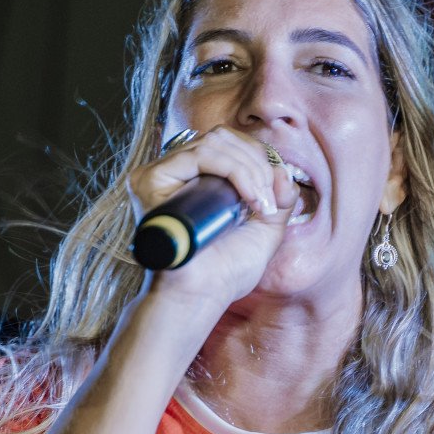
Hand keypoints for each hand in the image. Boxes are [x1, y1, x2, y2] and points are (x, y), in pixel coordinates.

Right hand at [126, 126, 299, 309]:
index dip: (259, 158)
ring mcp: (159, 173)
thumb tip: (283, 170)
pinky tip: (248, 200)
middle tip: (270, 200)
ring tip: (261, 204)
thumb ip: (279, 198)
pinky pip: (200, 155)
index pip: (229, 143)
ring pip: (215, 143)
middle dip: (258, 163)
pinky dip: (235, 170)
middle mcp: (175, 172)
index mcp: (195, 178)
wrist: (200, 297)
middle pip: (223, 137)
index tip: (277, 193)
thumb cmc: (225, 272)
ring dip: (250, 169)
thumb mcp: (265, 229)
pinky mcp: (150, 180)